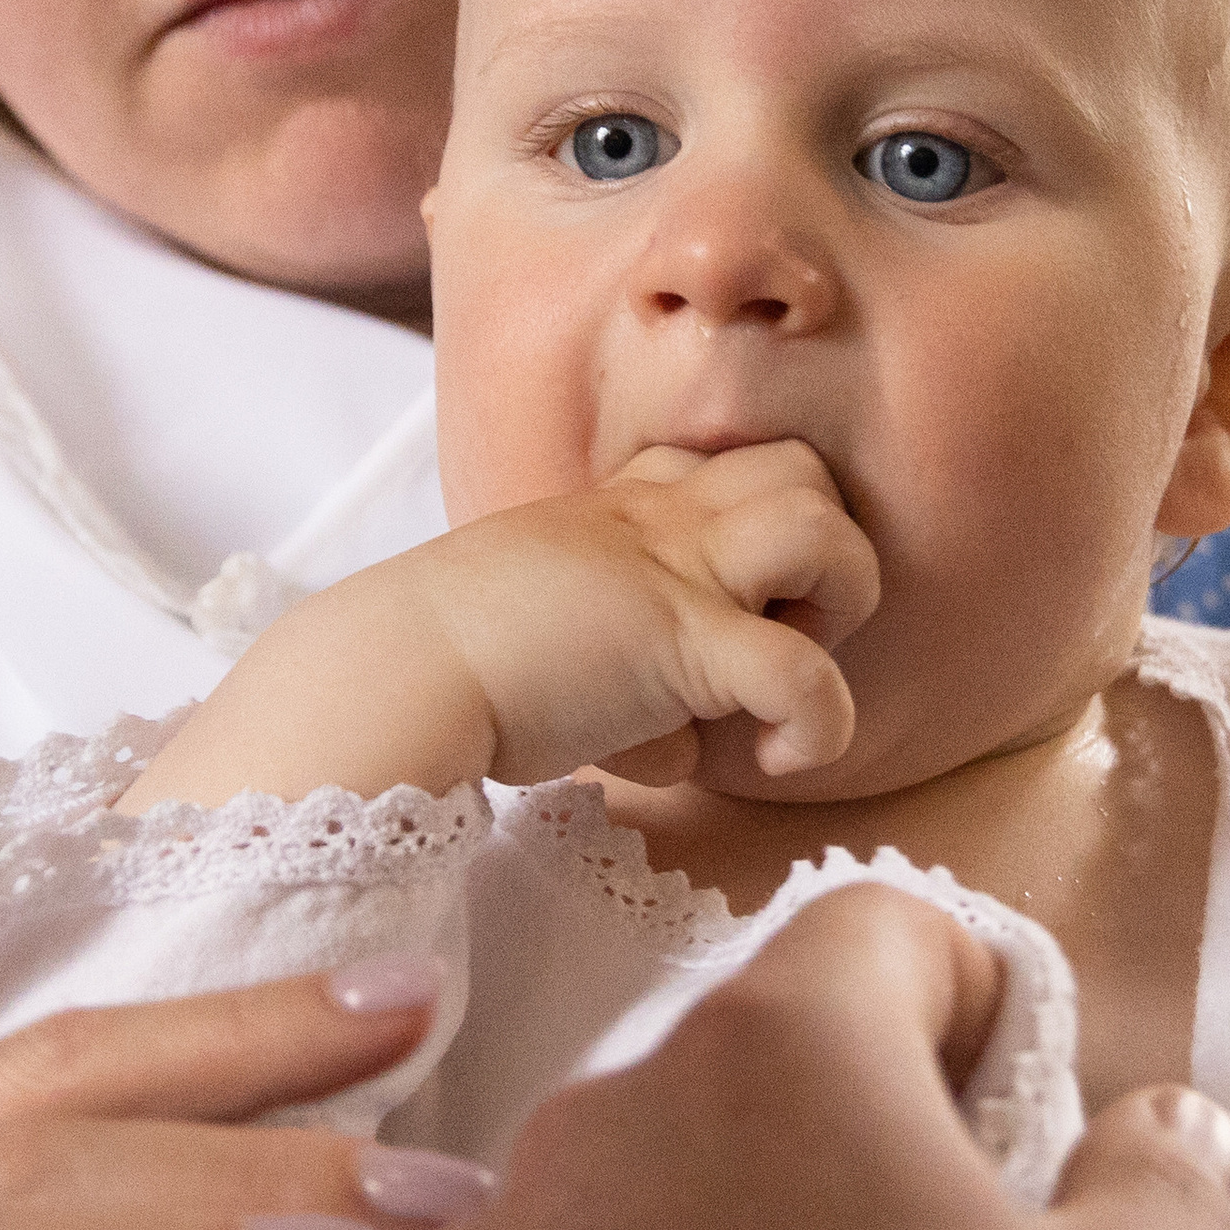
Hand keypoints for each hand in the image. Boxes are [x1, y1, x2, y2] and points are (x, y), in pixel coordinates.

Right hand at [121, 440, 879, 813]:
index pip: (721, 472)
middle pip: (804, 470)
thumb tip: (672, 743)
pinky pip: (805, 672)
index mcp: (618, 510)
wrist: (391, 674)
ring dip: (838, 607)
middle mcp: (658, 521)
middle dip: (823, 550)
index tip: (720, 613)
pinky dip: (821, 722)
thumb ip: (623, 680)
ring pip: (827, 530)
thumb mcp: (544, 645)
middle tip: (771, 632)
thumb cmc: (445, 671)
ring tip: (781, 673)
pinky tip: (781, 759)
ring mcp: (674, 572)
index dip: (746, 536)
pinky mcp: (682, 643)